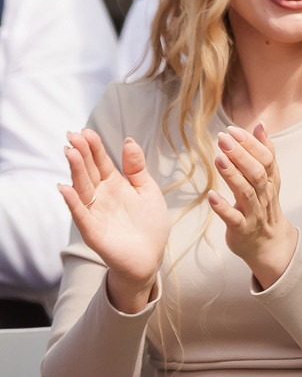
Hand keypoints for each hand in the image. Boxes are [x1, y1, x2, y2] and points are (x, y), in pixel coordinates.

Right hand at [60, 130, 168, 313]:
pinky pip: (81, 214)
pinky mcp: (93, 231)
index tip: (85, 131)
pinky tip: (66, 188)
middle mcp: (101, 196)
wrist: (150, 256)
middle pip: (88, 172)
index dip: (94, 147)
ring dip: (75, 171)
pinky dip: (73, 202)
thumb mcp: (147, 190)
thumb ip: (136, 168)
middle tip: (72, 136)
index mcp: (115, 185)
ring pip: (82, 188)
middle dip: (81, 154)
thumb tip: (128, 140)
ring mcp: (95, 212)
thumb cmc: (149, 223)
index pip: (101, 162)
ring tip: (71, 152)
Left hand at [207, 124, 299, 290]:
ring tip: (218, 158)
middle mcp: (264, 195)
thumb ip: (265, 152)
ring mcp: (254, 213)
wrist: (269, 244)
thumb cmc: (264, 206)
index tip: (233, 130)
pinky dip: (222, 207)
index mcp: (270, 181)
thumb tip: (260, 125)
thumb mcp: (269, 179)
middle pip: (257, 172)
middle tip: (223, 138)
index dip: (251, 144)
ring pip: (246, 192)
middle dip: (241, 154)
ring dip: (232, 175)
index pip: (266, 158)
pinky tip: (211, 196)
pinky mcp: (241, 229)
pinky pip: (233, 218)